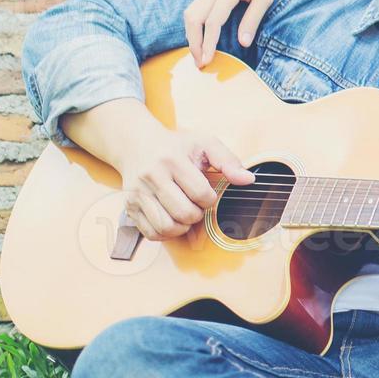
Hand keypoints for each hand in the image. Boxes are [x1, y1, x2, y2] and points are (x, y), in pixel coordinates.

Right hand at [117, 127, 254, 240]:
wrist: (137, 144)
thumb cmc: (176, 146)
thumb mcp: (205, 144)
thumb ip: (228, 161)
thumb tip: (249, 180)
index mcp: (172, 160)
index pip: (200, 193)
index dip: (210, 199)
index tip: (208, 194)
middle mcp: (151, 177)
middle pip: (184, 213)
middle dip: (198, 215)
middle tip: (197, 206)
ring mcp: (137, 193)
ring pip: (166, 226)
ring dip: (183, 227)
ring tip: (186, 214)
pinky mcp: (129, 206)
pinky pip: (151, 233)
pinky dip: (167, 233)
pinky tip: (172, 220)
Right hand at [184, 0, 291, 68]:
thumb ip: (253, 19)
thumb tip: (243, 44)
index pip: (212, 22)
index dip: (208, 43)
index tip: (208, 61)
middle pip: (193, 18)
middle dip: (193, 42)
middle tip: (200, 63)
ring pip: (190, 13)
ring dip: (190, 34)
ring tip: (198, 54)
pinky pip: (195, 8)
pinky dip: (193, 25)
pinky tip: (199, 38)